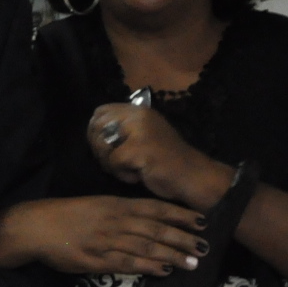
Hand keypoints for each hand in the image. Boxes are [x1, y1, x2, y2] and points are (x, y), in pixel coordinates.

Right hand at [12, 196, 206, 275]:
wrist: (37, 227)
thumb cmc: (68, 215)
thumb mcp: (97, 205)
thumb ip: (121, 212)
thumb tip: (148, 219)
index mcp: (116, 204)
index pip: (155, 208)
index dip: (180, 214)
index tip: (201, 220)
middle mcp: (116, 220)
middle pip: (156, 229)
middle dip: (183, 237)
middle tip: (206, 245)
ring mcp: (107, 241)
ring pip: (146, 247)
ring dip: (172, 254)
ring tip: (193, 261)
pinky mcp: (97, 260)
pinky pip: (127, 264)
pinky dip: (148, 267)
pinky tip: (165, 270)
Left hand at [88, 105, 235, 209]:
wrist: (193, 176)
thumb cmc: (168, 161)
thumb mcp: (146, 136)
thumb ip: (124, 129)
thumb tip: (94, 133)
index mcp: (139, 110)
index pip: (101, 111)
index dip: (94, 129)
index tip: (101, 147)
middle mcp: (138, 115)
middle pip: (97, 126)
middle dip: (98, 148)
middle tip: (113, 163)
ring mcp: (139, 130)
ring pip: (102, 145)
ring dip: (110, 163)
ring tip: (129, 170)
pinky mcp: (139, 148)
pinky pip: (113, 162)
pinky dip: (122, 174)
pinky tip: (138, 175)